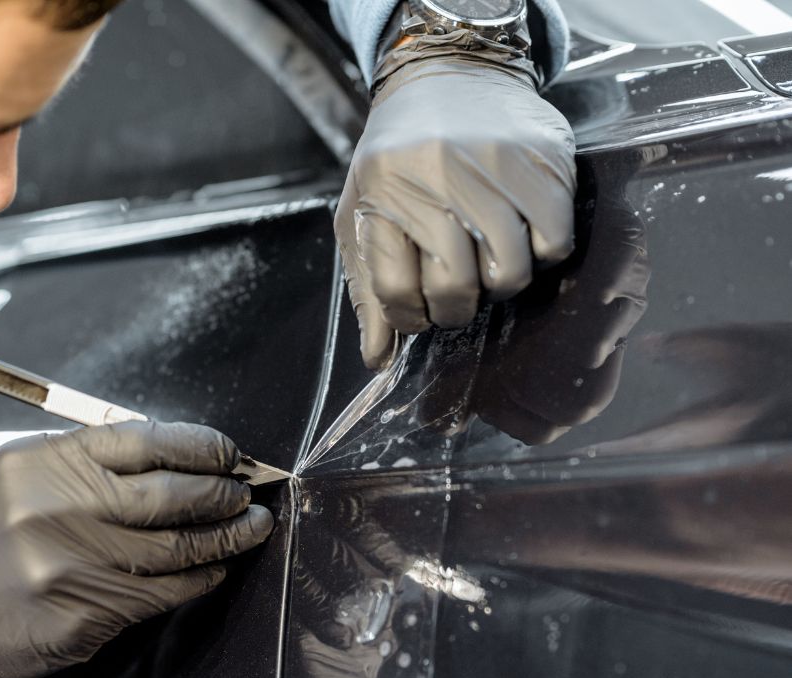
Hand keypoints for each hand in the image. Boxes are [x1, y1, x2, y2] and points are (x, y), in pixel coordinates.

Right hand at [0, 421, 273, 677]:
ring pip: (175, 549)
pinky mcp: (83, 617)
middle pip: (170, 496)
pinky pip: (161, 595)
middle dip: (223, 493)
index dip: (201, 446)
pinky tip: (216, 568)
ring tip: (252, 527)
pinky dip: (198, 578)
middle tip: (248, 493)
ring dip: (225, 538)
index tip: (230, 453)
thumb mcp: (19, 473)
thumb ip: (87, 458)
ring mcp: (72, 568)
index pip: (144, 441)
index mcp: (45, 463)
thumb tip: (172, 455)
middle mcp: (59, 511)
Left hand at [336, 45, 576, 367]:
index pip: (396, 291)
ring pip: (509, 270)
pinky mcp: (544, 159)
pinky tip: (521, 238)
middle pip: (455, 287)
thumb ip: (367, 290)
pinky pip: (554, 241)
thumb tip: (378, 360)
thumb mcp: (364, 215)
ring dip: (499, 285)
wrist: (447, 76)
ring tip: (487, 265)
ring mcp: (495, 165)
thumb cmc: (397, 160)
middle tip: (455, 294)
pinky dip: (541, 255)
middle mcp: (438, 175)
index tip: (417, 310)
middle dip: (454, 309)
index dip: (409, 317)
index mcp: (385, 192)